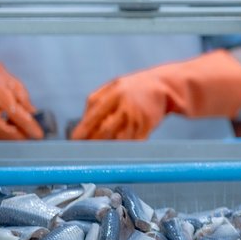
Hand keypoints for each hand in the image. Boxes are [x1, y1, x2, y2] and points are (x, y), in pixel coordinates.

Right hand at [0, 39, 43, 139]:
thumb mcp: (15, 84)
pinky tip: (13, 133)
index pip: (15, 113)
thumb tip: (34, 115)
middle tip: (31, 137)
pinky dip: (3, 138)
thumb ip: (25, 101)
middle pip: (1, 128)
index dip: (28, 125)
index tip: (38, 134)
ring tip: (24, 134)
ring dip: (12, 138)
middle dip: (19, 136)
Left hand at [71, 50, 240, 140]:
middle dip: (92, 144)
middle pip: (103, 132)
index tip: (74, 142)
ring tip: (99, 154)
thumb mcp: (113, 86)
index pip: (91, 119)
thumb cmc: (136, 87)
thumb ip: (96, 101)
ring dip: (107, 149)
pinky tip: (118, 153)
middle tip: (85, 151)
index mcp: (112, 95)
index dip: (81, 134)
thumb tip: (82, 121)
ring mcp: (137, 117)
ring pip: (118, 140)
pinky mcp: (148, 126)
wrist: (166, 85)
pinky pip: (134, 143)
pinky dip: (125, 150)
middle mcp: (124, 107)